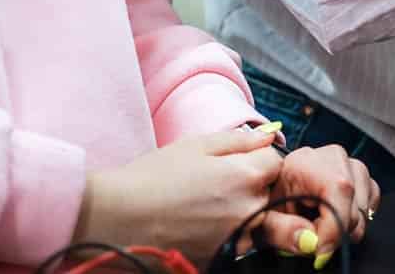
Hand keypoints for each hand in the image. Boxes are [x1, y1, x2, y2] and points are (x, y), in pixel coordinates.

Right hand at [74, 127, 282, 257]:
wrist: (120, 219)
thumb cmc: (153, 177)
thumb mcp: (195, 145)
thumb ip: (238, 140)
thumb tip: (268, 136)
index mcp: (245, 176)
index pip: (275, 161)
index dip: (255, 157)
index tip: (232, 161)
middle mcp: (249, 210)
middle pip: (269, 192)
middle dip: (251, 185)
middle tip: (214, 184)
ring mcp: (239, 239)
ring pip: (257, 219)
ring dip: (242, 211)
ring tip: (204, 206)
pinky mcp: (224, 259)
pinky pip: (239, 241)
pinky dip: (226, 233)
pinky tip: (198, 224)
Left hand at [262, 145, 379, 262]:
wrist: (267, 186)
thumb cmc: (266, 201)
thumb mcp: (264, 218)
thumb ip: (283, 231)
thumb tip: (310, 243)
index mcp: (306, 161)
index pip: (339, 190)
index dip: (334, 228)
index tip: (318, 251)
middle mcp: (333, 157)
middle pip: (354, 206)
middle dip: (334, 232)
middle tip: (310, 234)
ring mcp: (349, 163)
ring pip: (364, 208)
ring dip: (344, 226)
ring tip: (319, 223)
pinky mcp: (359, 174)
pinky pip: (371, 201)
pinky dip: (357, 216)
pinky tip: (336, 217)